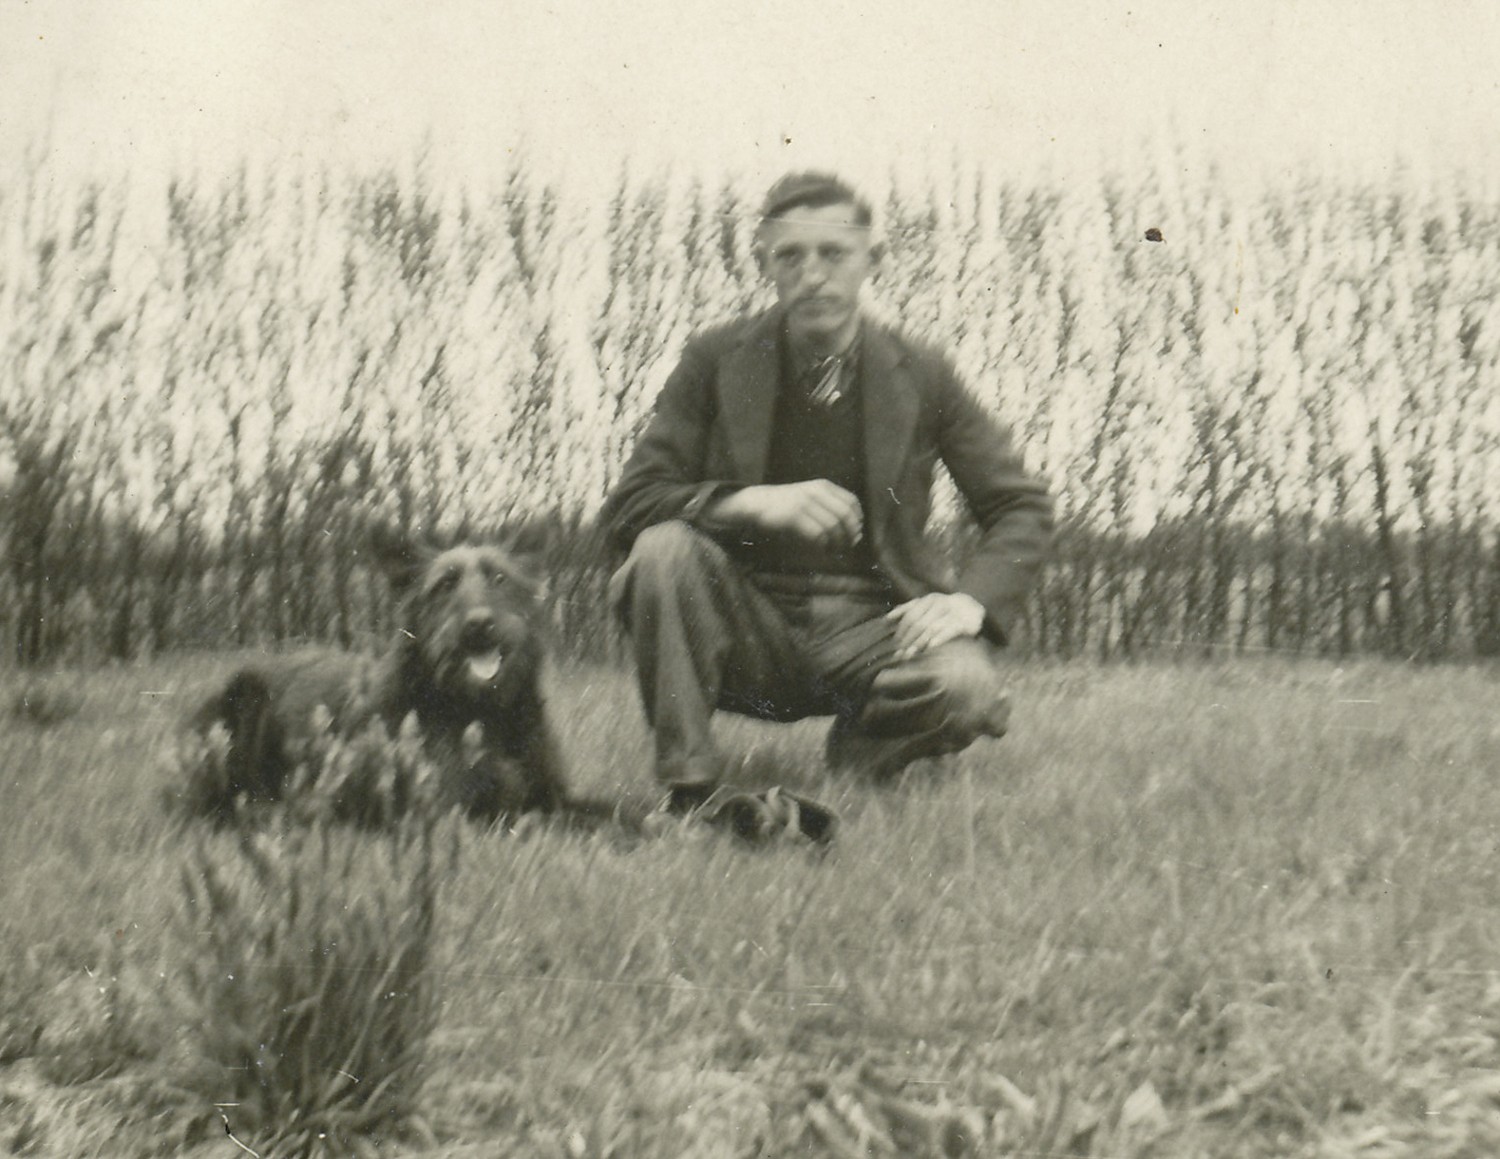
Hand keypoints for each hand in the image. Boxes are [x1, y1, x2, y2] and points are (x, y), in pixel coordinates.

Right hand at [708, 480, 862, 546]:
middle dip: (850, 534)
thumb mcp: (810, 498)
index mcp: (823, 486)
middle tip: (848, 546)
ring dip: (837, 542)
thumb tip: (856, 533)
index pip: (851, 502)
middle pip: (845, 515)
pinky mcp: (793, 516)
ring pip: (833, 526)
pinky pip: (817, 534)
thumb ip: (831, 510)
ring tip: (834, 550)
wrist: (757, 502)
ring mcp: (804, 503)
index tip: (855, 533)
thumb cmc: (787, 505)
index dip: (857, 520)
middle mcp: (815, 492)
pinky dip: (823, 545)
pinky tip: (821, 549)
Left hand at [886, 592, 985, 661]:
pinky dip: (937, 640)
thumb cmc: (945, 609)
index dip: (901, 631)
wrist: (974, 608)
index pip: (910, 615)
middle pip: (918, 623)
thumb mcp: (928, 604)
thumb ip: (909, 608)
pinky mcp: (964, 624)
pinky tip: (928, 649)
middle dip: (907, 640)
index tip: (894, 645)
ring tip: (909, 655)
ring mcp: (952, 613)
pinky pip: (948, 632)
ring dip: (918, 643)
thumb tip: (888, 618)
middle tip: (899, 654)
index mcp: (929, 599)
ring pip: (930, 628)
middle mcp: (940, 604)